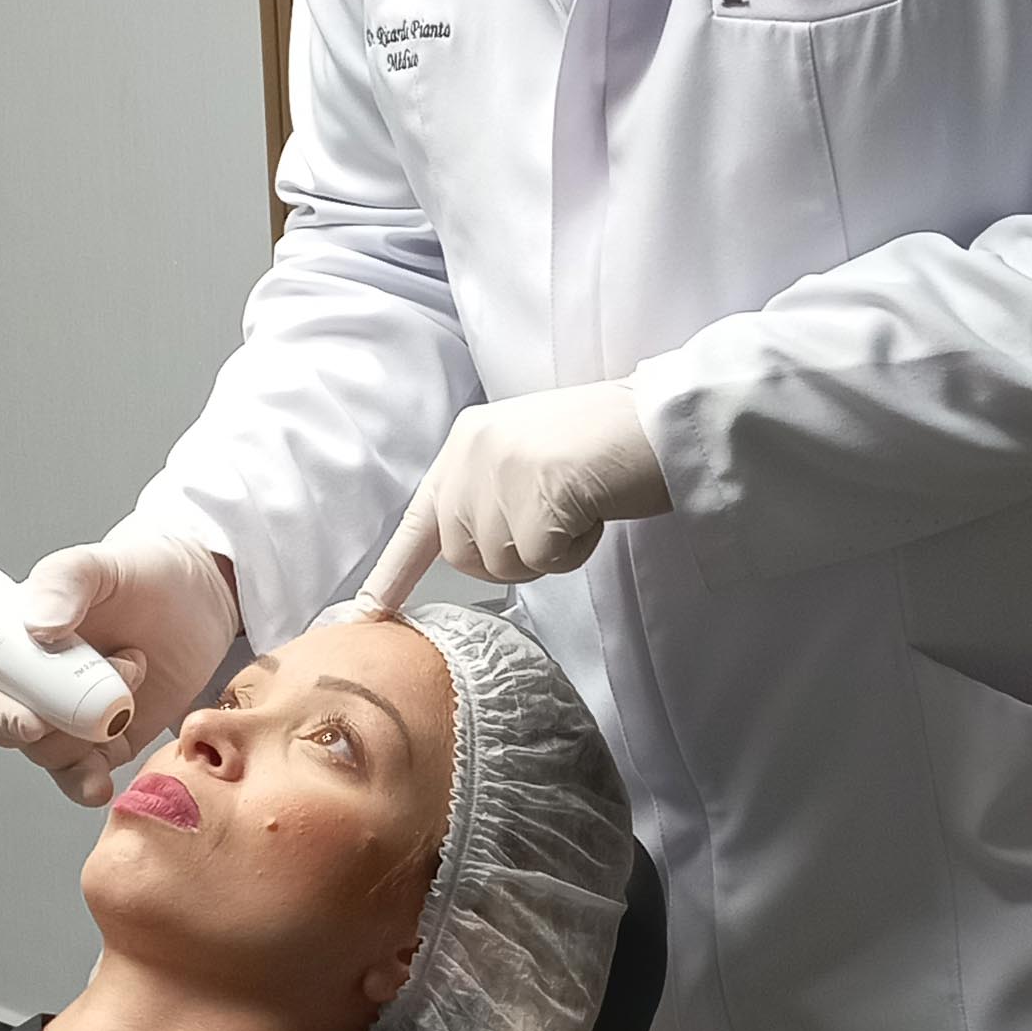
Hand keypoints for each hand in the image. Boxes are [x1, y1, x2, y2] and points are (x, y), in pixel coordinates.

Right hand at [0, 525, 239, 807]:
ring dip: (88, 729)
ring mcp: (61, 716)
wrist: (200, 600)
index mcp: (2, 637)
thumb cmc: (140, 574)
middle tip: (97, 695)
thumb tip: (37, 626)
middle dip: (47, 723)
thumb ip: (64, 582)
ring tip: (134, 666)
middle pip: (1, 727)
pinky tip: (103, 782)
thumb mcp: (100, 562)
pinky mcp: (100, 742)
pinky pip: (81, 776)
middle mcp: (24, 682)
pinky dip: (88, 783)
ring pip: (45, 753)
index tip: (25, 715)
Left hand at [360, 383, 670, 603]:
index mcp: (466, 441)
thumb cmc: (610, 441)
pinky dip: (574, 551)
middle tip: (559, 518)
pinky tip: (593, 511)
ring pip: (502, 565)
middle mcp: (471, 455)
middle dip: (512, 556)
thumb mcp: (531, 452)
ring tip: (580, 506)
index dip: (395, 572)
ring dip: (547, 553)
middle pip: (465, 555)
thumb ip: (493, 488)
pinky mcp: (533, 500)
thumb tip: (476, 543)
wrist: (663, 418)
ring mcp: (499, 476)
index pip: (420, 519)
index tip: (368, 612)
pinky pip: (542, 563)